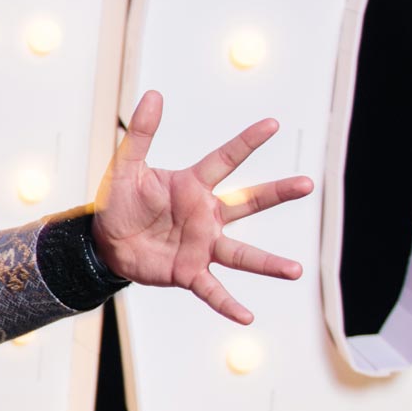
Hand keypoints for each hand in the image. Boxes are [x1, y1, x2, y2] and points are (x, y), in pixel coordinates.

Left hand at [89, 89, 312, 324]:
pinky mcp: (189, 272)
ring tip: (296, 270)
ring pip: (241, 253)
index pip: (226, 160)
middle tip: (308, 184)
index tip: (273, 124)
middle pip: (248, 202)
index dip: (247, 142)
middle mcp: (206, 215)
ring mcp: (201, 245)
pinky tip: (247, 316)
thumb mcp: (126, 166)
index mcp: (193, 186)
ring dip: (268, 263)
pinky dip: (228, 304)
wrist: (103, 243)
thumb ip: (141, 133)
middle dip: (277, 193)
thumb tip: (154, 94)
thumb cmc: (118, 203)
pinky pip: (213, 290)